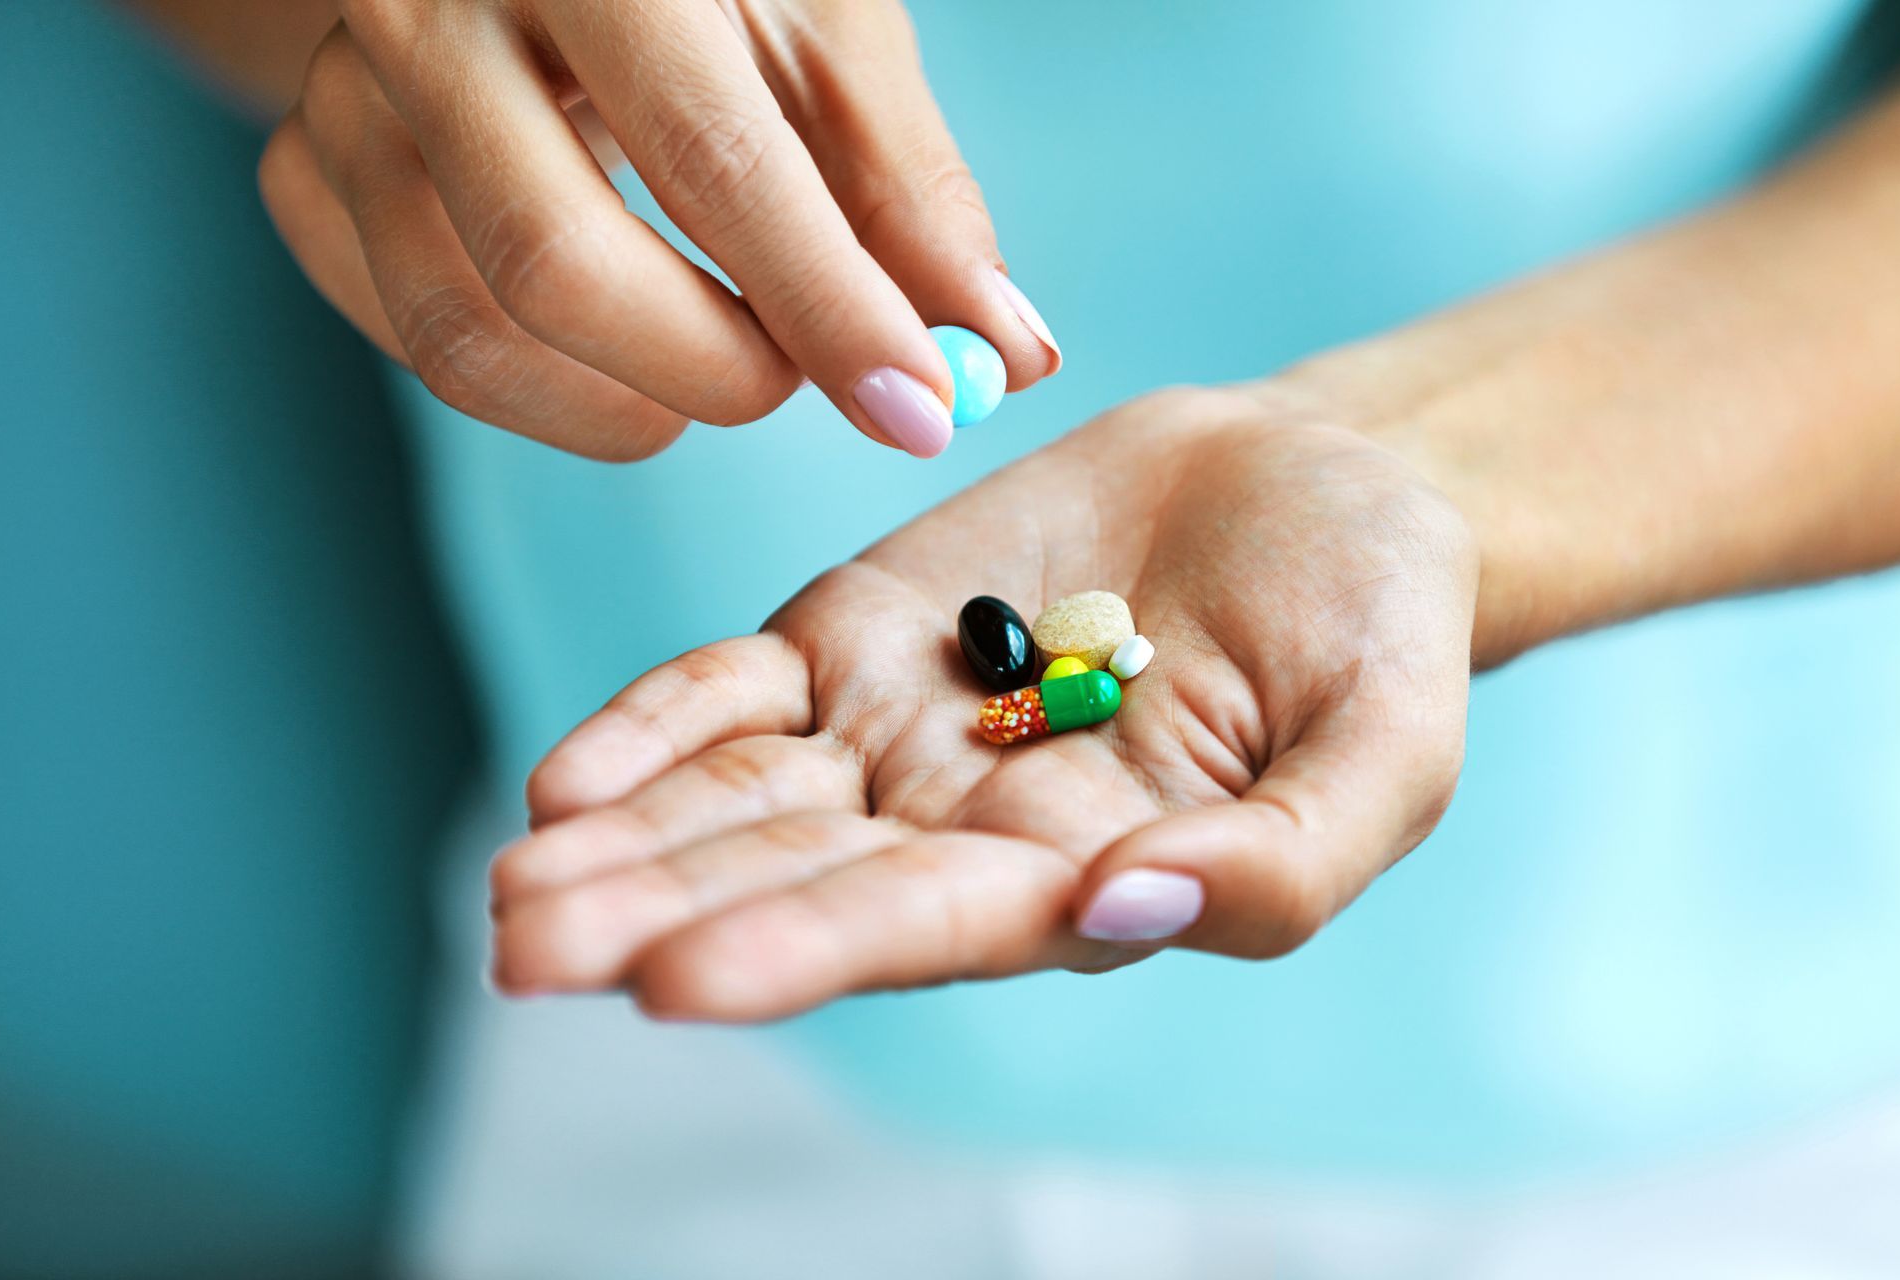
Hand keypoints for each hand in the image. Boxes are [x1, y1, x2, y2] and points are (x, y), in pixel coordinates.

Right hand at [258, 0, 1060, 459]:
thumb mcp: (824, 38)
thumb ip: (910, 193)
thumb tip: (1005, 355)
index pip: (712, 155)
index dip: (829, 306)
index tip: (921, 413)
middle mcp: (430, 5)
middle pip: (553, 264)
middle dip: (714, 371)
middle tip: (798, 379)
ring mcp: (344, 93)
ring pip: (465, 333)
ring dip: (626, 405)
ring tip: (720, 363)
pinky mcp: (305, 171)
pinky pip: (414, 342)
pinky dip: (540, 388)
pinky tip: (611, 342)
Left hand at [489, 383, 1478, 1018]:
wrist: (1321, 488)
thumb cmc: (1379, 631)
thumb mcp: (1386, 758)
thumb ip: (1278, 864)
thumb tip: (1114, 904)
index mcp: (1080, 880)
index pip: (926, 925)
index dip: (808, 947)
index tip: (677, 979)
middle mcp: (963, 828)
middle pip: (794, 880)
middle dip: (663, 916)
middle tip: (530, 950)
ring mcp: (898, 731)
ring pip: (740, 800)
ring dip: (626, 843)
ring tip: (513, 893)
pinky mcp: (858, 635)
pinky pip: (737, 690)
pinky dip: (658, 726)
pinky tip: (562, 784)